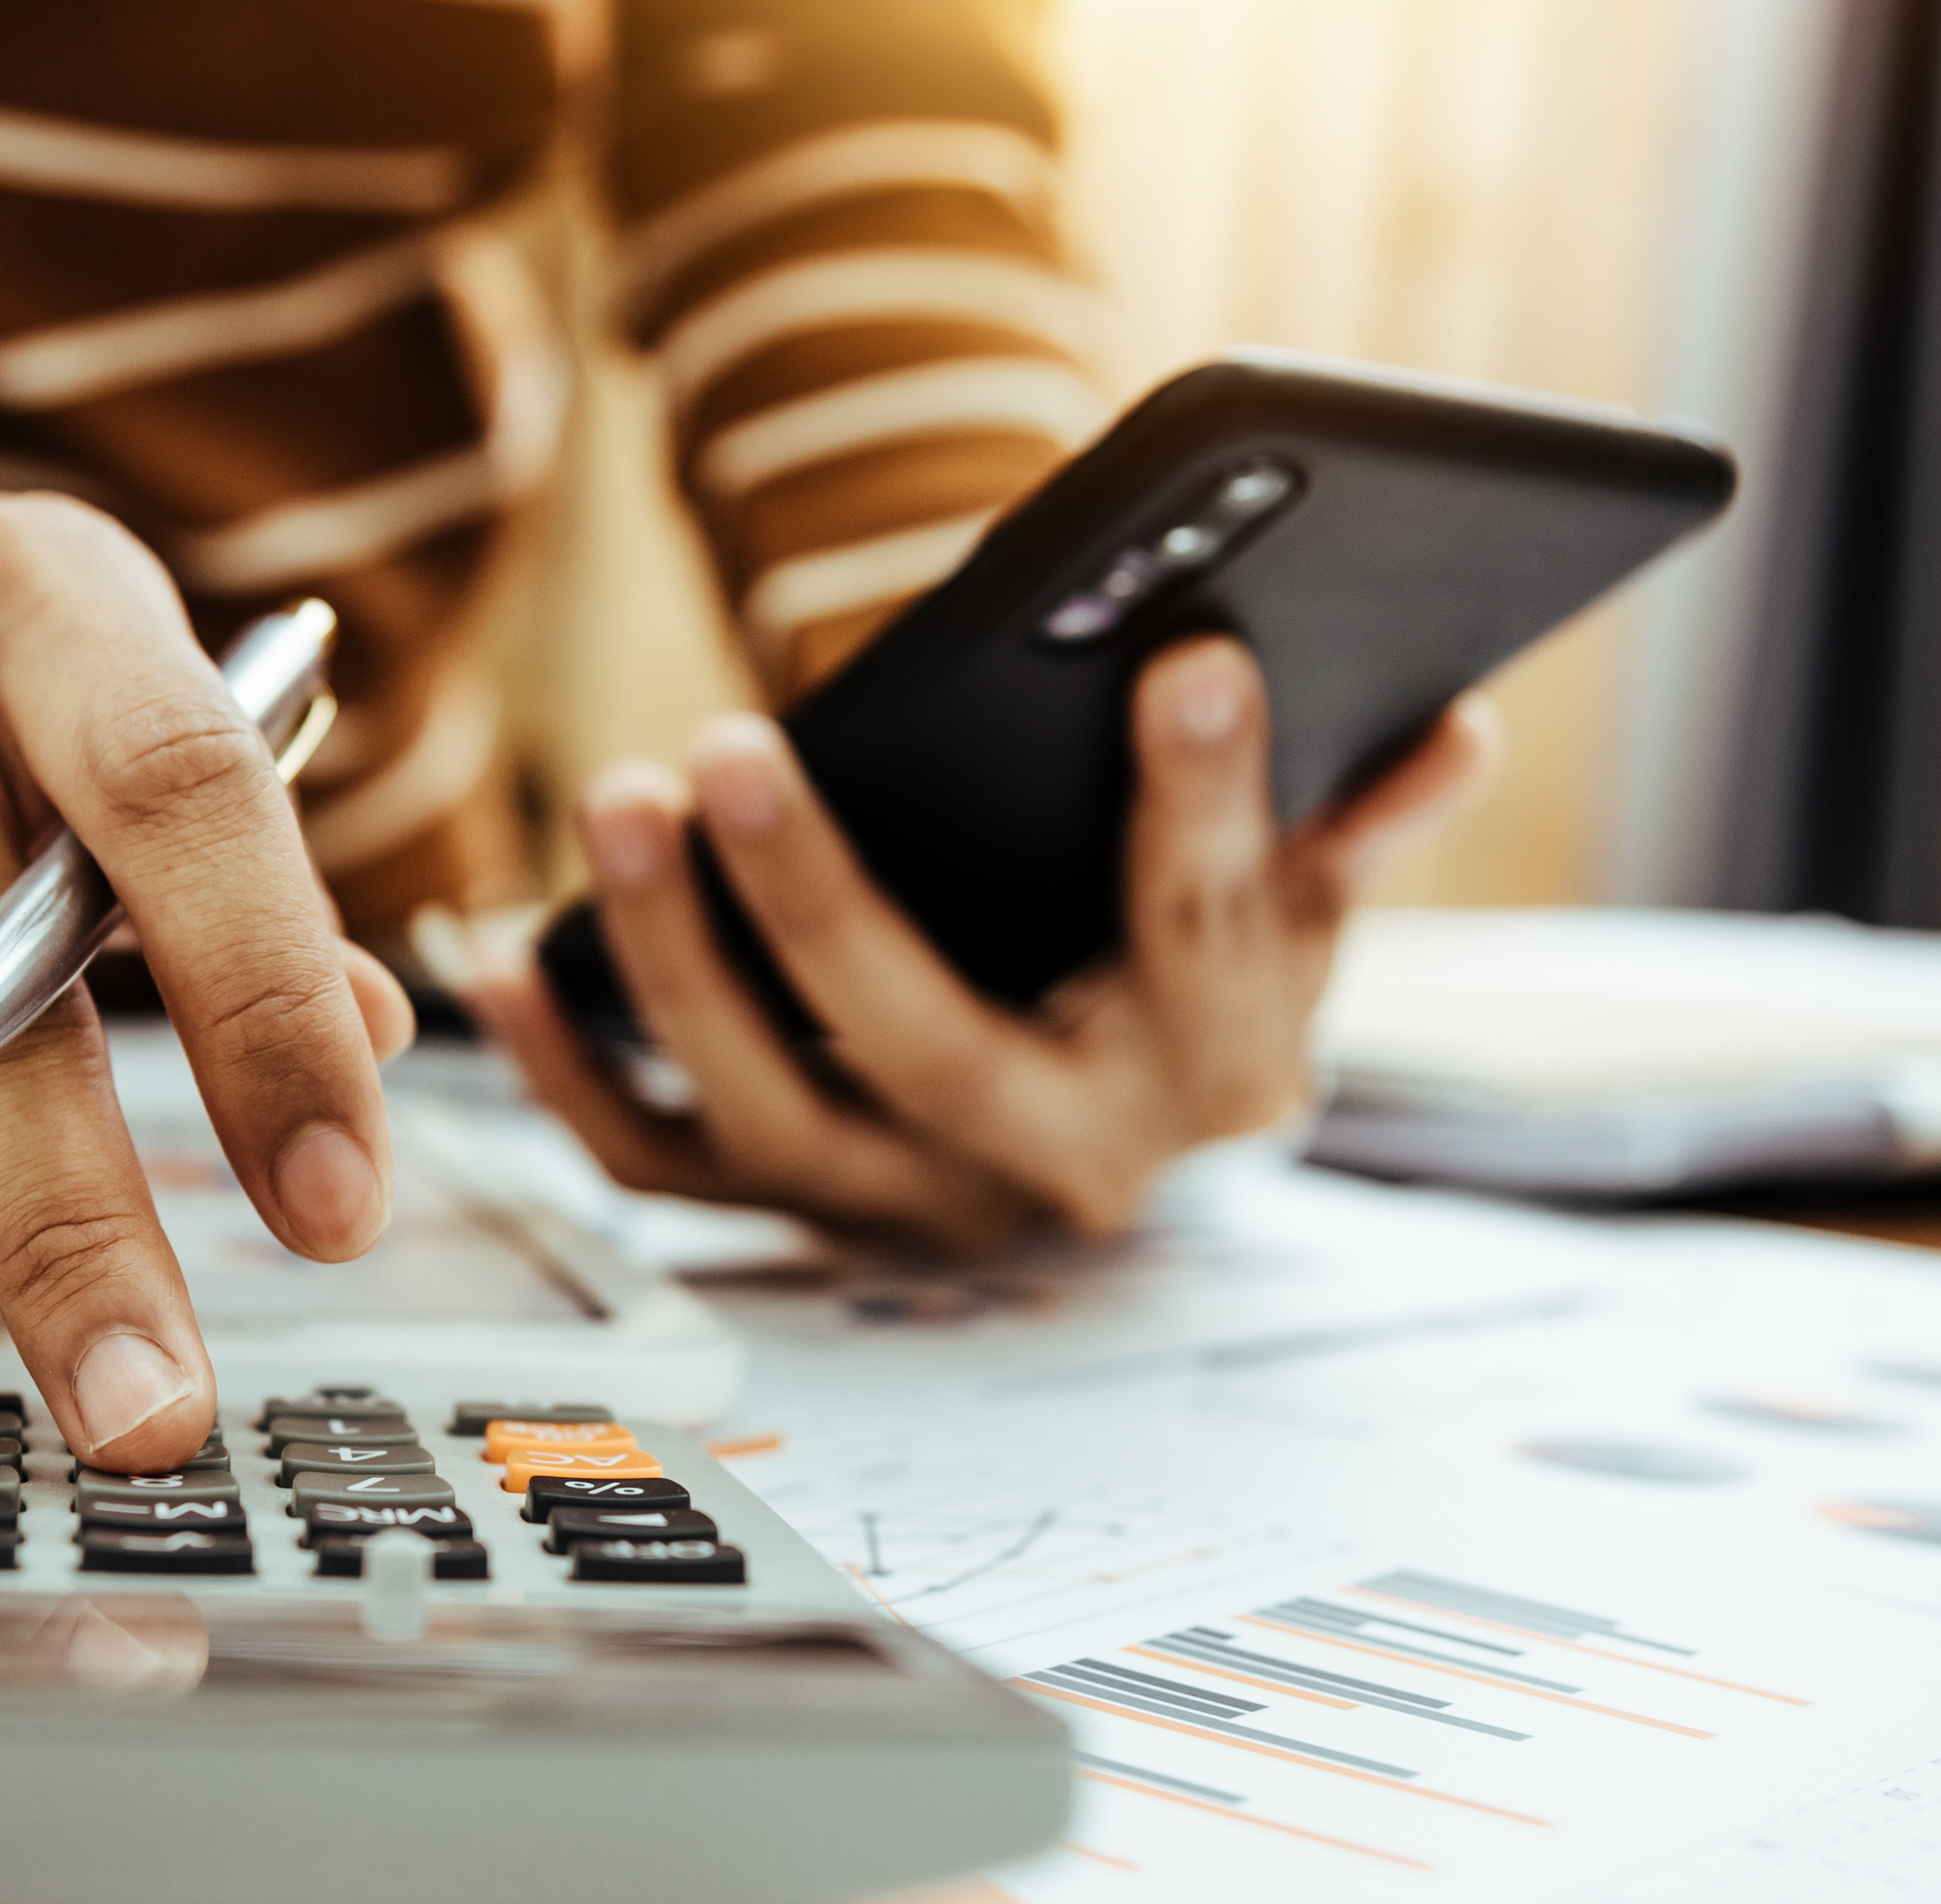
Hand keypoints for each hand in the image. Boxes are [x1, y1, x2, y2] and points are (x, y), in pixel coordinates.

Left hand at [462, 638, 1496, 1248]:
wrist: (1125, 1140)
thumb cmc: (1197, 979)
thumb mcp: (1294, 906)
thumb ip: (1346, 822)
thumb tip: (1446, 728)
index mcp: (1211, 1075)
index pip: (1201, 928)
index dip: (1203, 796)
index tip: (1186, 655)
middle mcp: (1055, 1165)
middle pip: (924, 1045)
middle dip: (820, 901)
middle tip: (729, 747)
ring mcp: (907, 1203)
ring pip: (765, 1110)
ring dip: (668, 965)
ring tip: (614, 802)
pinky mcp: (793, 1211)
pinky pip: (652, 1158)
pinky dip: (561, 1066)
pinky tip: (494, 950)